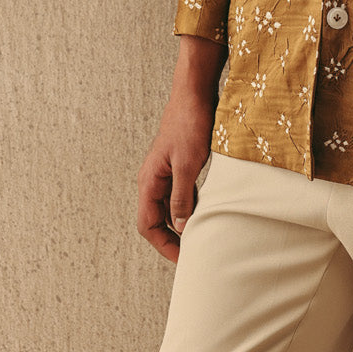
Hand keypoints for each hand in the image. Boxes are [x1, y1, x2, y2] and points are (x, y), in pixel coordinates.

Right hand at [136, 35, 226, 262]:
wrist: (194, 93)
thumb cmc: (189, 123)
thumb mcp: (188, 164)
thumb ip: (182, 197)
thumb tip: (182, 228)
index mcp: (149, 181)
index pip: (147, 225)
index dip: (163, 245)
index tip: (183, 258)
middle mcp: (152, 179)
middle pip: (156, 219)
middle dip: (171, 238)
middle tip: (192, 253)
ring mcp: (164, 171)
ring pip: (168, 207)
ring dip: (181, 223)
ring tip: (200, 237)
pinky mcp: (177, 164)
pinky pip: (178, 194)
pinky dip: (189, 206)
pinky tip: (204, 210)